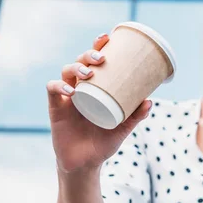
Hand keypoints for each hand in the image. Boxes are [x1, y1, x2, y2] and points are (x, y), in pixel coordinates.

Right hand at [46, 33, 151, 173]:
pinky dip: (59, 86)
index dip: (98, 47)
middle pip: (80, 61)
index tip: (107, 37)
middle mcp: (80, 88)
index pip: (94, 61)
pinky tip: (70, 90)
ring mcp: (66, 98)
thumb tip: (150, 101)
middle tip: (102, 58)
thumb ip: (136, 115)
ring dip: (76, 67)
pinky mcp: (55, 109)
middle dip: (89, 54)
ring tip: (89, 73)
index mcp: (96, 87)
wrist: (86, 164)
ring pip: (66, 72)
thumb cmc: (104, 142)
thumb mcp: (123, 128)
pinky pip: (52, 91)